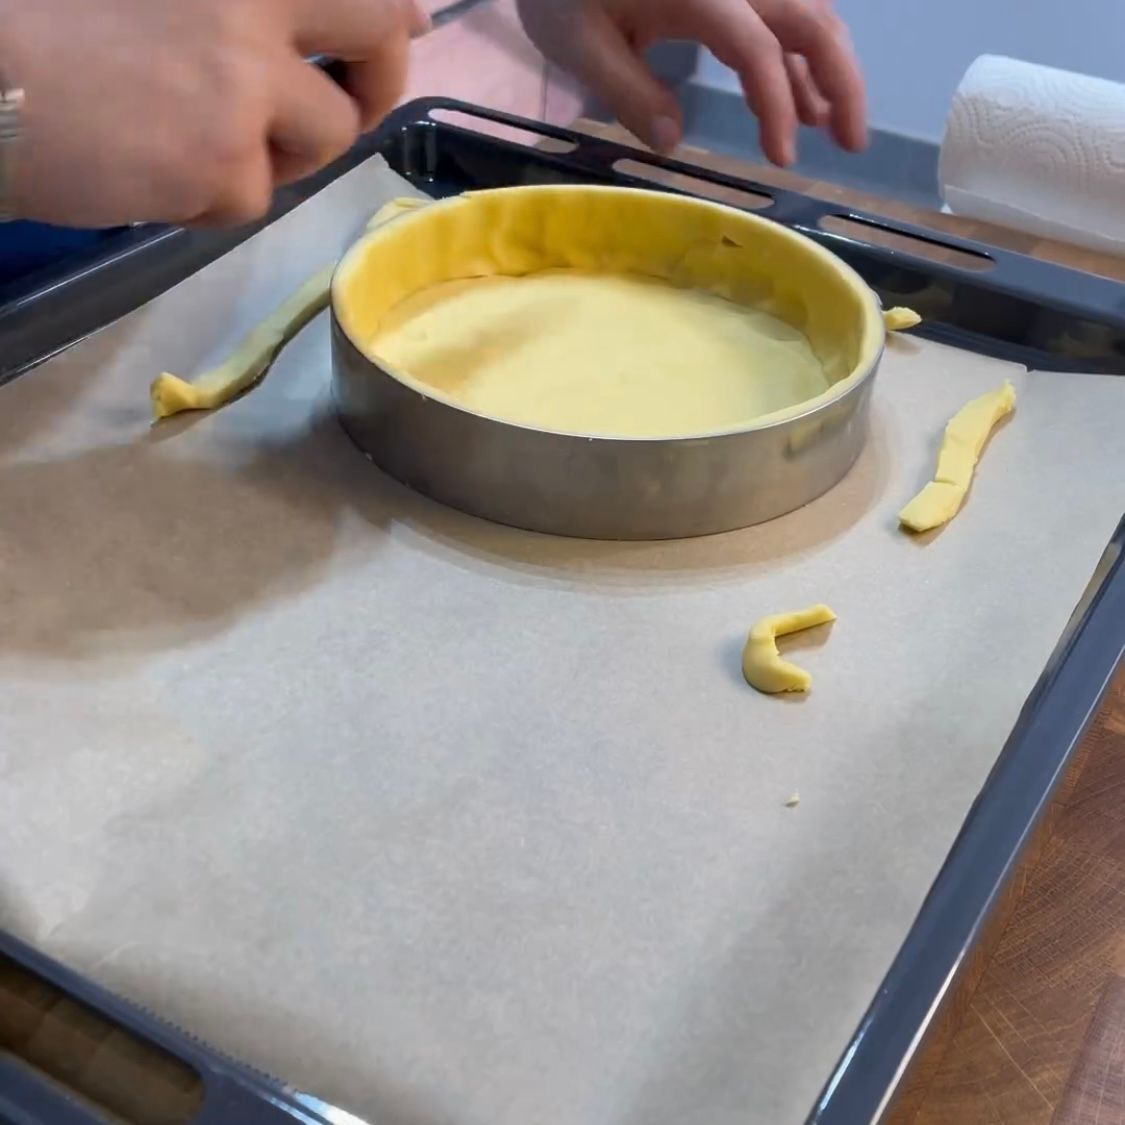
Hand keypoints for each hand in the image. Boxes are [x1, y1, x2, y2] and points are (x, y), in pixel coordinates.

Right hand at [0, 0, 427, 226]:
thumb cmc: (40, 15)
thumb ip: (242, 7)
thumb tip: (388, 13)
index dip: (390, 14)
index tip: (403, 29)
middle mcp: (254, 5)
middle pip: (377, 31)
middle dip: (380, 77)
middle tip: (346, 102)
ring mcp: (243, 82)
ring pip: (326, 138)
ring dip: (280, 150)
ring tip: (200, 141)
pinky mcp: (223, 160)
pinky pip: (253, 197)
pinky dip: (211, 199)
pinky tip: (152, 173)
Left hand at [517, 0, 865, 166]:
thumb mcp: (578, 43)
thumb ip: (628, 91)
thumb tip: (673, 142)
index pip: (757, 48)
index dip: (777, 105)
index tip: (781, 160)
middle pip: (810, 19)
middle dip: (842, 81)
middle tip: (853, 144)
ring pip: (805, 15)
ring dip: (826, 71)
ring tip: (832, 130)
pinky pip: (779, 16)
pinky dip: (794, 59)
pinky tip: (799, 103)